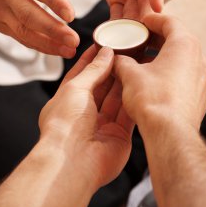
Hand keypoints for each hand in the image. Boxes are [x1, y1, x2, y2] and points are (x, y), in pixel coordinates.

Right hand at [0, 0, 87, 56]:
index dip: (54, 1)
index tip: (71, 16)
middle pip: (27, 13)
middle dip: (52, 30)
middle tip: (74, 40)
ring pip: (21, 29)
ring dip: (46, 43)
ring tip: (69, 50)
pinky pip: (17, 35)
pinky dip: (37, 44)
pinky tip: (54, 48)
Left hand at [39, 46, 133, 189]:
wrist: (73, 162)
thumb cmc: (65, 126)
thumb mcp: (76, 88)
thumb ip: (93, 70)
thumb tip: (105, 53)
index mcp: (68, 100)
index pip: (82, 74)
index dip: (93, 59)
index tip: (104, 44)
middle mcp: (84, 113)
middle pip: (102, 85)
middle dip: (112, 69)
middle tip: (126, 52)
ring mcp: (102, 125)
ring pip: (117, 98)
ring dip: (125, 81)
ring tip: (136, 62)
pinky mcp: (119, 135)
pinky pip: (128, 113)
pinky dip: (133, 98)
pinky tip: (140, 83)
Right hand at [114, 14, 205, 130]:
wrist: (170, 134)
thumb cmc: (152, 100)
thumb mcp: (130, 74)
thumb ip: (122, 61)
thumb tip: (116, 59)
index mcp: (184, 45)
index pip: (170, 22)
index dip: (153, 19)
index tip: (142, 21)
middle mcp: (199, 59)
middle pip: (178, 39)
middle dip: (158, 38)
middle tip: (141, 39)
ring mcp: (203, 79)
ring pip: (183, 58)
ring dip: (165, 55)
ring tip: (146, 60)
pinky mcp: (201, 96)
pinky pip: (187, 76)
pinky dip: (172, 72)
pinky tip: (156, 80)